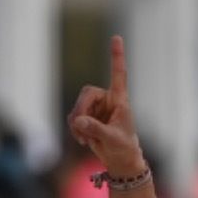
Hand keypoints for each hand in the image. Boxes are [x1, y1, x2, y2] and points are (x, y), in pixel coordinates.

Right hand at [67, 36, 144, 176]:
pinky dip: (74, 128)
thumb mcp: (112, 139)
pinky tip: (82, 139)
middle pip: (86, 93)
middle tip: (81, 128)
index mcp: (120, 100)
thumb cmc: (123, 148)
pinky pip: (73, 117)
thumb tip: (78, 120)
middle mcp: (107, 100)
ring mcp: (96, 108)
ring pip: (77, 107)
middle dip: (81, 110)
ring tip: (85, 138)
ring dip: (77, 123)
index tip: (116, 37)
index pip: (118, 75)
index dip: (116, 56)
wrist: (120, 161)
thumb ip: (96, 129)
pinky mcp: (86, 118)